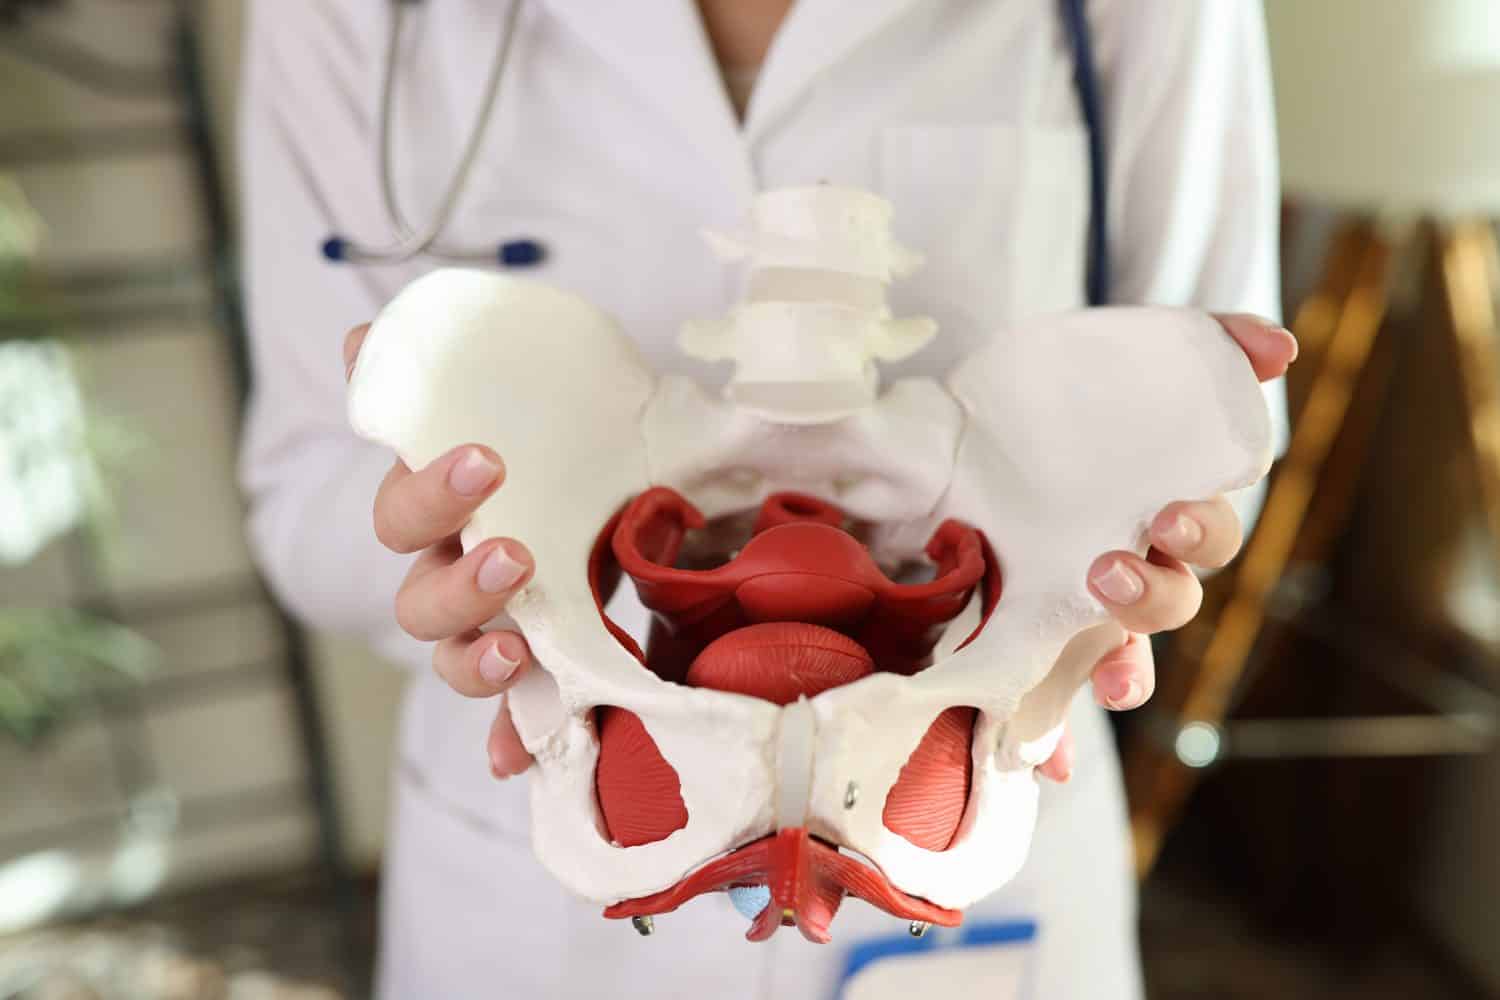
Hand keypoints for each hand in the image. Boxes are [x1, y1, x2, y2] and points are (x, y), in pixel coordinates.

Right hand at [345, 324, 538, 778]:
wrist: (603, 485)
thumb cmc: (551, 441)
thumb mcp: (524, 396)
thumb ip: (446, 374)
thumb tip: (360, 337)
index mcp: (442, 511)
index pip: (406, 509)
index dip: (432, 491)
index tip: (488, 460)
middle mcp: (448, 574)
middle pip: (419, 601)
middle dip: (461, 584)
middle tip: (516, 557)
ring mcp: (485, 628)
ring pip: (451, 661)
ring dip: (476, 661)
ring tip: (518, 648)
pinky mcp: (531, 669)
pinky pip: (509, 719)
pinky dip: (509, 740)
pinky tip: (517, 761)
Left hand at [1037, 314, 1297, 781]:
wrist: (960, 429)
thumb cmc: (1054, 401)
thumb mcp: (1113, 354)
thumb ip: (1202, 345)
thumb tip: (1279, 347)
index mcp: (1154, 509)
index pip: (1204, 535)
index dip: (1199, 534)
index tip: (1169, 520)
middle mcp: (1128, 565)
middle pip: (1169, 600)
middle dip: (1152, 595)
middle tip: (1109, 570)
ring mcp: (1075, 608)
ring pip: (1121, 656)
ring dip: (1119, 669)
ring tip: (1100, 674)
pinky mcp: (1024, 636)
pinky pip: (1047, 700)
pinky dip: (1055, 738)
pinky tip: (1048, 764)